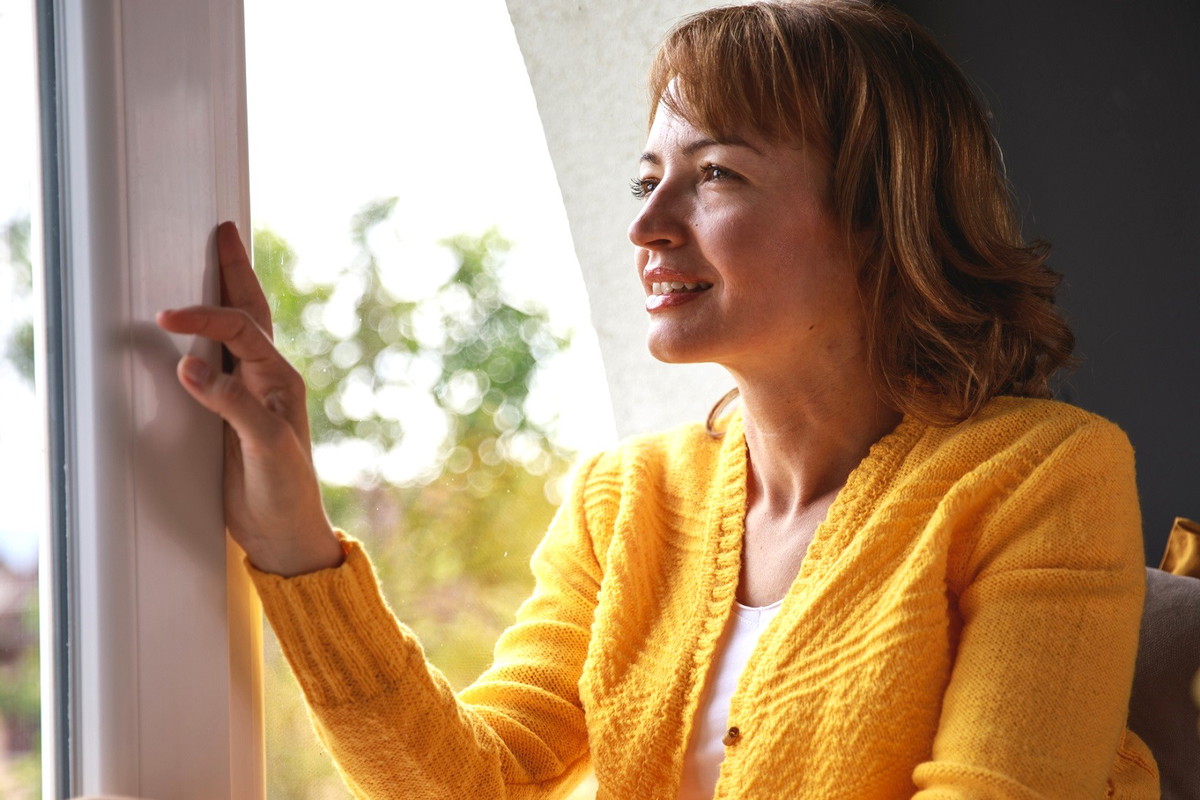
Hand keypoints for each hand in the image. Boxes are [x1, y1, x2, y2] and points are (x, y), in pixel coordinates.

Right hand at [156, 221, 343, 576]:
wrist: (287, 532)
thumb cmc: (286, 491)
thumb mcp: (263, 446)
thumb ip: (230, 404)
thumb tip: (187, 362)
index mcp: (281, 380)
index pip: (240, 329)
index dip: (204, 316)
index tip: (165, 316)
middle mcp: (270, 379)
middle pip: (252, 312)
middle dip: (235, 271)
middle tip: (224, 230)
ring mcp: (254, 394)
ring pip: (240, 332)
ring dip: (227, 294)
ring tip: (217, 260)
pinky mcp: (236, 413)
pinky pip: (223, 361)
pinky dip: (211, 335)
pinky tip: (198, 331)